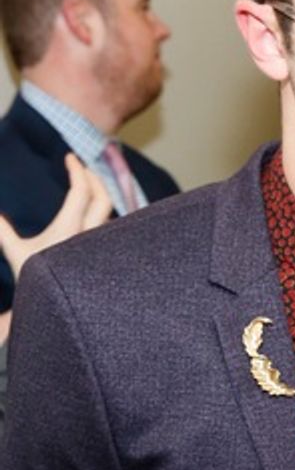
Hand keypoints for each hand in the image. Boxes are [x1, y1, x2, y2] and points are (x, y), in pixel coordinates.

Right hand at [0, 152, 110, 283]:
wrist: (58, 312)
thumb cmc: (36, 283)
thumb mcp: (16, 254)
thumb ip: (2, 231)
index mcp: (70, 229)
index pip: (82, 191)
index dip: (77, 170)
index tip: (69, 157)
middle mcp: (90, 236)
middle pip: (104, 198)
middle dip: (94, 178)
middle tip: (81, 168)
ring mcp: (98, 246)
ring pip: (109, 214)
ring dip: (99, 196)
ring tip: (87, 186)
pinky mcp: (101, 256)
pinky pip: (107, 227)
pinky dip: (100, 213)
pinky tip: (91, 213)